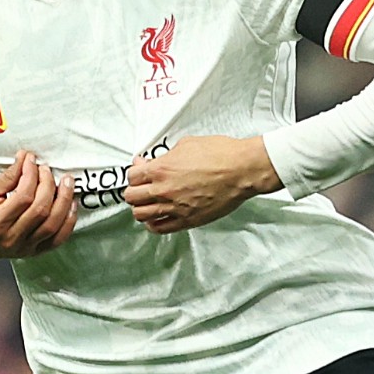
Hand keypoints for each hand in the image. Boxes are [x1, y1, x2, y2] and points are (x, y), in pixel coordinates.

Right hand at [0, 149, 77, 267]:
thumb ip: (6, 178)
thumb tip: (25, 159)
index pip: (23, 197)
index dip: (31, 175)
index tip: (31, 160)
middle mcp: (12, 239)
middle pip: (40, 209)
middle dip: (48, 184)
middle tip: (46, 169)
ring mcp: (24, 248)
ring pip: (53, 225)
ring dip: (64, 200)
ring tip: (66, 183)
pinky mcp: (33, 251)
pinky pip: (58, 239)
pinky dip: (68, 222)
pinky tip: (70, 205)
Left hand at [126, 135, 280, 234]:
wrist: (241, 170)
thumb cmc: (221, 155)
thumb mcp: (187, 144)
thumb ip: (166, 155)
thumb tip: (157, 160)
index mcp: (161, 169)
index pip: (131, 176)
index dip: (135, 173)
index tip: (140, 172)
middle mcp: (163, 190)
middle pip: (131, 197)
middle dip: (135, 190)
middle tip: (142, 187)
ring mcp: (174, 207)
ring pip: (140, 215)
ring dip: (141, 208)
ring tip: (147, 203)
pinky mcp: (186, 220)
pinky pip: (159, 228)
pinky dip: (153, 224)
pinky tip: (156, 218)